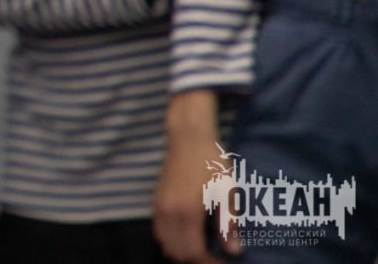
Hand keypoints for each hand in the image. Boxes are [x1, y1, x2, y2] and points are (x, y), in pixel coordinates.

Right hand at [154, 92, 238, 261]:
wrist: (187, 138)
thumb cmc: (211, 162)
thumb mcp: (226, 191)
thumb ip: (228, 223)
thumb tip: (234, 251)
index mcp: (187, 212)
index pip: (194, 252)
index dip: (209, 262)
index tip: (223, 262)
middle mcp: (169, 213)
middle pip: (178, 252)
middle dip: (196, 259)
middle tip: (214, 257)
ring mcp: (159, 207)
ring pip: (165, 243)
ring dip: (182, 251)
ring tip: (201, 248)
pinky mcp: (156, 201)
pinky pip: (159, 231)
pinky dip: (171, 240)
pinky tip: (187, 235)